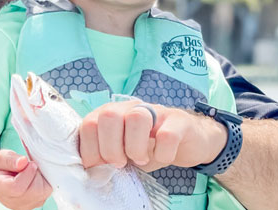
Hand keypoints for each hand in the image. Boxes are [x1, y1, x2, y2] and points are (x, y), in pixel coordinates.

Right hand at [0, 149, 51, 209]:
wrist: (2, 181)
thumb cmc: (1, 169)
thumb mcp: (0, 158)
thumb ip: (10, 159)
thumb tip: (23, 162)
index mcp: (1, 189)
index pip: (17, 187)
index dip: (27, 173)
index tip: (29, 162)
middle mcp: (13, 202)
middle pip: (34, 190)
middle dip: (35, 174)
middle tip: (29, 166)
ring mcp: (26, 205)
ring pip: (42, 192)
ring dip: (40, 178)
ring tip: (31, 172)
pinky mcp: (37, 203)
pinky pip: (47, 192)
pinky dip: (44, 182)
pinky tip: (35, 177)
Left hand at [78, 101, 226, 171]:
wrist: (189, 140)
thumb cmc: (150, 147)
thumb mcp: (124, 152)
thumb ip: (105, 155)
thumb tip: (89, 170)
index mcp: (113, 113)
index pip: (89, 123)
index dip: (90, 149)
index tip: (101, 165)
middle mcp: (131, 107)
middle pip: (109, 115)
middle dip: (110, 147)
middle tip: (121, 163)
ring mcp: (156, 111)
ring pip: (137, 118)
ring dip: (135, 147)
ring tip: (140, 159)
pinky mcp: (179, 121)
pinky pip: (167, 136)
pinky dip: (163, 154)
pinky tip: (163, 157)